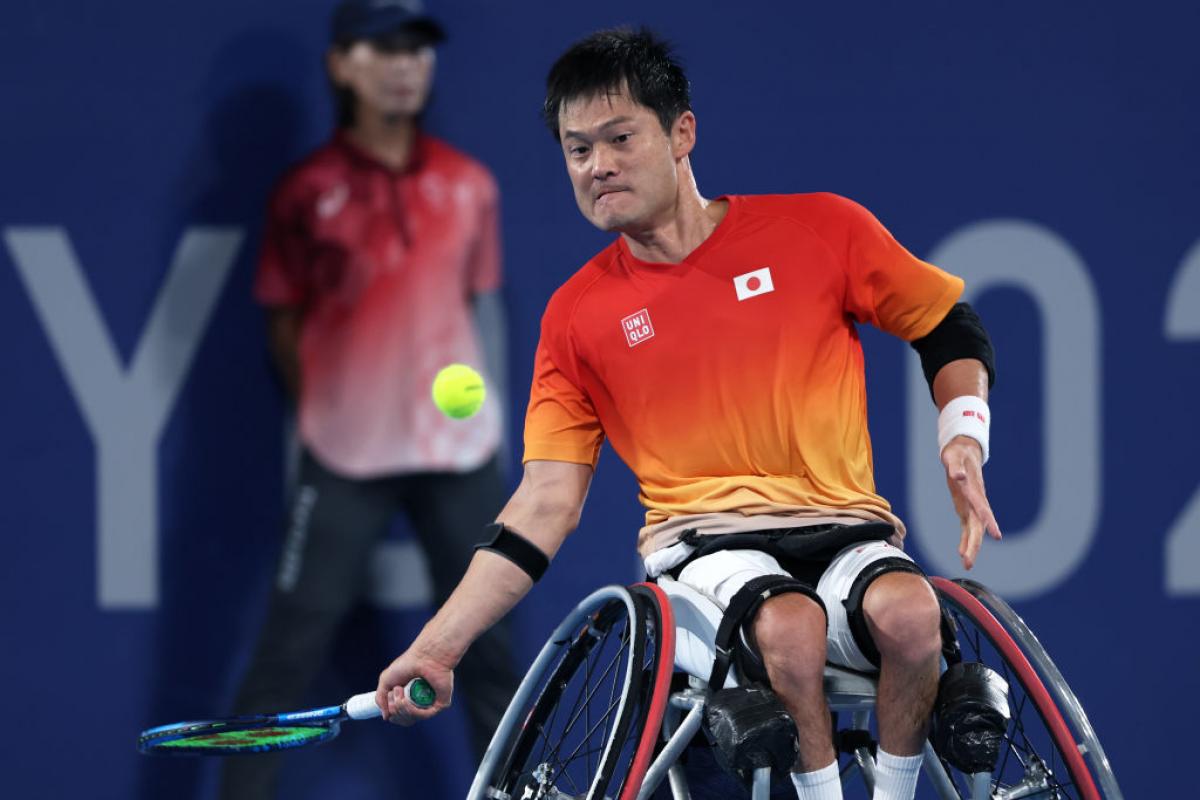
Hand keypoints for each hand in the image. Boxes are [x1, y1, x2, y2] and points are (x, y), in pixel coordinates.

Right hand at [375, 646, 455, 724]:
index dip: (393, 714)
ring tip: (400, 694)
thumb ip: (381, 699)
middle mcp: (421, 702)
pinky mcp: (441, 703)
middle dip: (396, 711)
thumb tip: (386, 717)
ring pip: (413, 719)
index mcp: (410, 698)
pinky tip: (405, 701)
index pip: (401, 717)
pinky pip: (425, 715)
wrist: (424, 656)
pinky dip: (412, 710)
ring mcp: (431, 703)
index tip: (390, 704)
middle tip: (396, 695)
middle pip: (405, 720)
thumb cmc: (407, 664)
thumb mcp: (386, 680)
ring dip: (402, 709)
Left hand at [941, 436, 1002, 569]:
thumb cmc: (958, 454)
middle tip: (968, 562)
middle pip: (978, 526)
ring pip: (974, 530)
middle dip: (974, 544)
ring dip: (970, 547)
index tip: (995, 535)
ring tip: (966, 564)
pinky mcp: (966, 508)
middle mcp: (976, 501)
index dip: (988, 521)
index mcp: (974, 490)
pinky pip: (967, 528)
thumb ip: (955, 467)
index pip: (982, 509)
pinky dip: (965, 540)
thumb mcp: (953, 458)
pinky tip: (961, 552)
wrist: (964, 452)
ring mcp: (972, 506)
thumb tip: (957, 475)